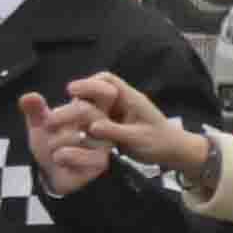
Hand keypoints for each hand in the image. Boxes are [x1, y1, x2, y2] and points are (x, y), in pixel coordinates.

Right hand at [34, 66, 194, 187]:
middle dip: (78, 98)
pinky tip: (71, 131)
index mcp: (130, 98)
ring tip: (59, 121)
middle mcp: (121, 102)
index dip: (89, 83)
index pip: (107, 80)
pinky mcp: (113, 124)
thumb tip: (92, 126)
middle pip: (95, 92)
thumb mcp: (138, 138)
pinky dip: (84, 123)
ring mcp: (116, 113)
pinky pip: (94, 119)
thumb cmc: (160, 142)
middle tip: (59, 109)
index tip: (72, 90)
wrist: (173, 152)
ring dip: (78, 111)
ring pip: (92, 106)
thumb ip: (116, 131)